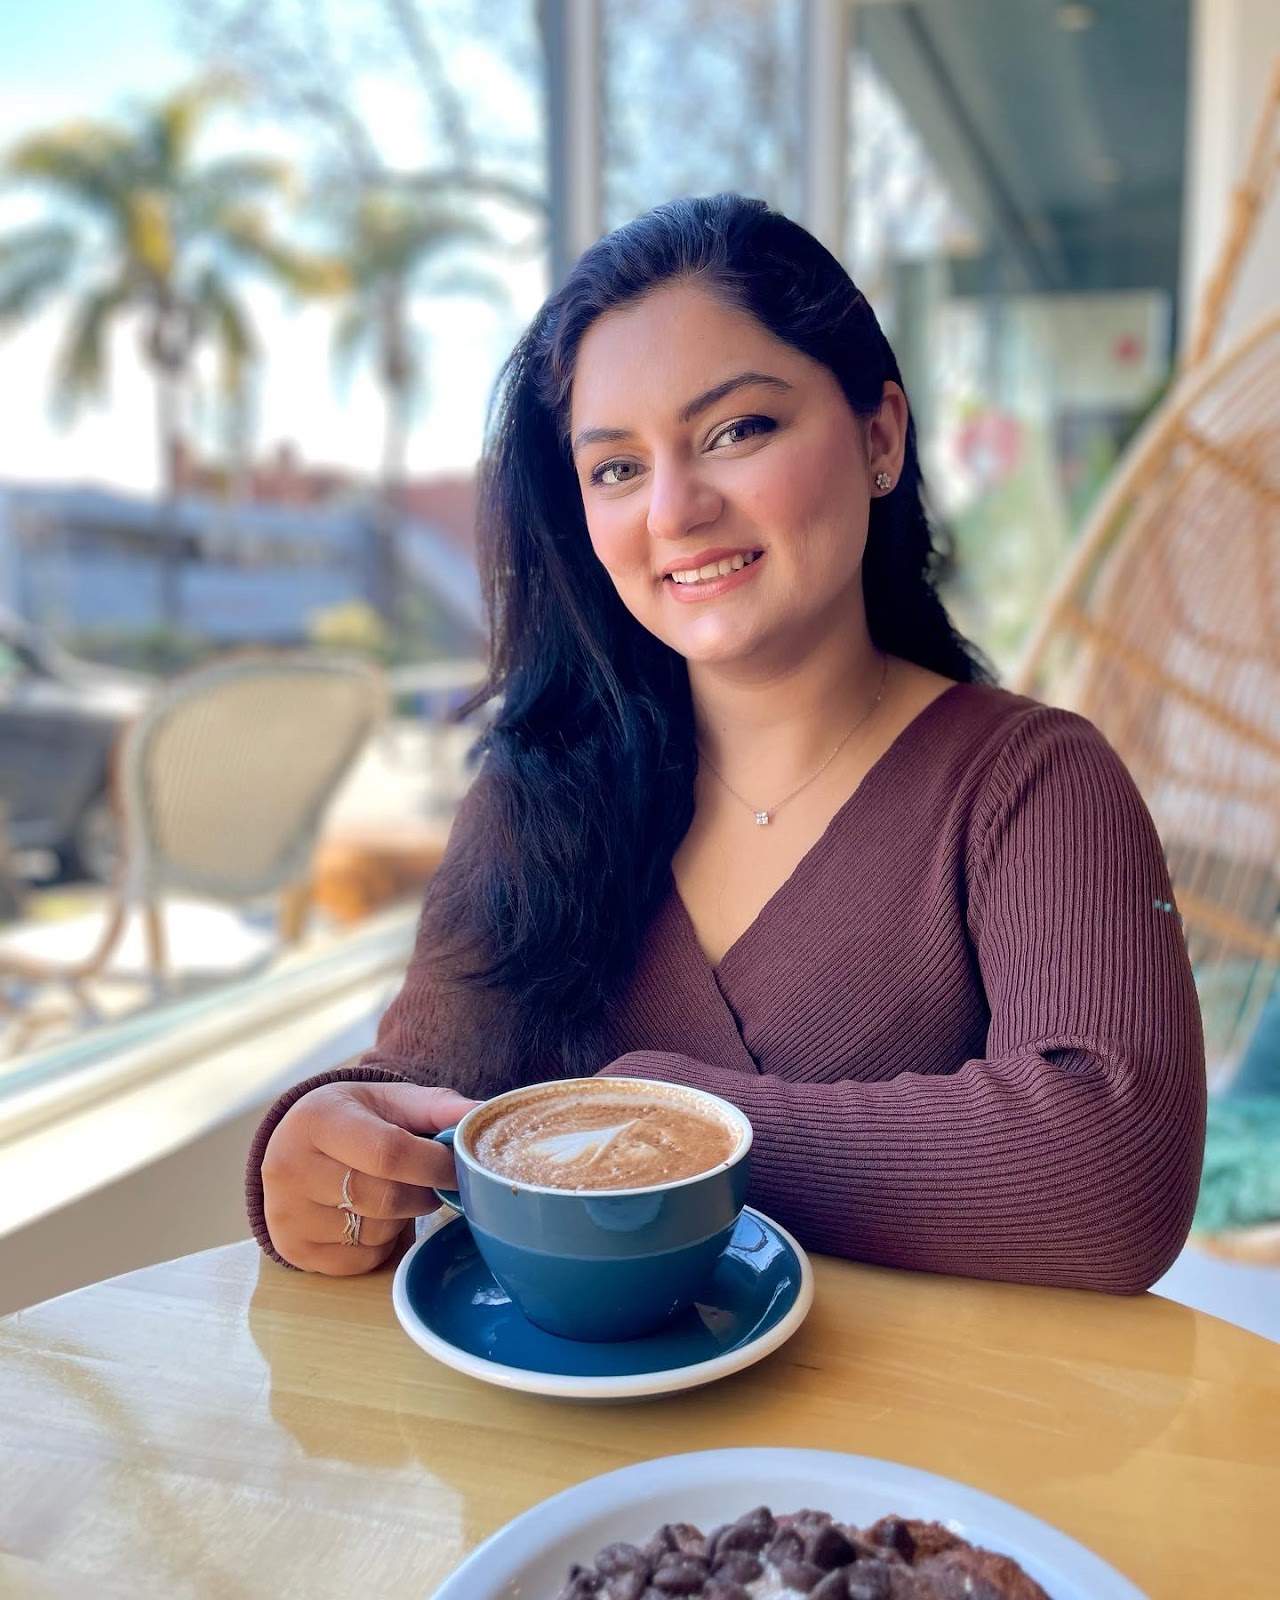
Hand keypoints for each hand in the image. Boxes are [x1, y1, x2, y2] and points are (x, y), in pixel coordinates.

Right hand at [261, 1080, 478, 1274]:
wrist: (295, 1144)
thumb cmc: (354, 1119)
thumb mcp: (389, 1100)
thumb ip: (436, 1106)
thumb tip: (480, 1113)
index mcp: (317, 1119)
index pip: (388, 1152)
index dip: (434, 1164)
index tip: (459, 1166)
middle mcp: (290, 1167)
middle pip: (385, 1198)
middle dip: (422, 1193)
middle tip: (429, 1181)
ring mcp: (287, 1213)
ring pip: (376, 1233)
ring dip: (402, 1219)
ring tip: (392, 1192)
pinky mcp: (293, 1249)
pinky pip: (362, 1261)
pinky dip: (381, 1244)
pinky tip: (370, 1216)